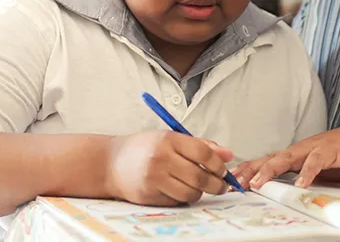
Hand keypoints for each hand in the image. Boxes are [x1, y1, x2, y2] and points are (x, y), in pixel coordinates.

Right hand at [105, 131, 233, 205]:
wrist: (111, 163)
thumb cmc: (145, 148)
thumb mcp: (171, 138)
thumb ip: (201, 146)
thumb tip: (228, 155)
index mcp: (169, 140)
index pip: (203, 153)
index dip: (218, 164)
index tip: (224, 170)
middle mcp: (161, 158)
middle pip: (199, 176)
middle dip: (216, 184)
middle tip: (221, 186)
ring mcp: (154, 178)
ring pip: (190, 193)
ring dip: (200, 193)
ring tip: (200, 188)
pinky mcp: (149, 195)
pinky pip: (177, 201)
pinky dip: (184, 198)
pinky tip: (181, 190)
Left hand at [232, 118, 339, 189]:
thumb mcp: (321, 172)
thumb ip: (305, 179)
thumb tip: (290, 192)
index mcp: (297, 154)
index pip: (268, 161)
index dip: (250, 170)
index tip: (233, 180)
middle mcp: (302, 149)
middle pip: (271, 158)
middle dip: (251, 170)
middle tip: (236, 182)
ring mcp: (315, 148)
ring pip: (287, 157)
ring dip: (271, 169)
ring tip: (258, 182)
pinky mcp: (331, 150)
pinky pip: (316, 161)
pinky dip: (307, 172)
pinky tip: (300, 183)